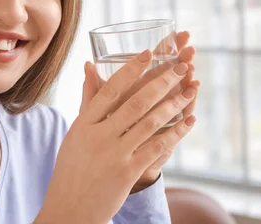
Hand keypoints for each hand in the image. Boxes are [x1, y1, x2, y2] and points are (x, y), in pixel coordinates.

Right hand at [36, 51, 195, 223]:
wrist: (69, 208)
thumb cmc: (72, 167)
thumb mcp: (76, 132)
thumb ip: (88, 100)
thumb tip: (90, 65)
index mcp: (84, 122)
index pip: (110, 89)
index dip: (132, 69)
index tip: (150, 52)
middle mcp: (99, 135)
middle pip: (135, 102)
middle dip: (162, 81)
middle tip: (181, 65)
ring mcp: (114, 154)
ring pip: (150, 122)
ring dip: (174, 103)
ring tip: (191, 89)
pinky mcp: (127, 172)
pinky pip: (157, 147)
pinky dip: (175, 132)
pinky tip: (189, 121)